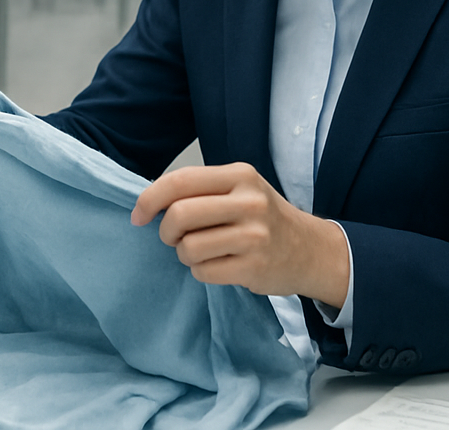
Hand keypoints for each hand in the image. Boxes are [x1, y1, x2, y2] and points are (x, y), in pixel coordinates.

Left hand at [131, 163, 349, 306]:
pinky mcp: (254, 267)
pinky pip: (203, 272)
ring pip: (188, 247)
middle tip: (173, 237)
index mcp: (239, 175)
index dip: (150, 199)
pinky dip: (201, 271)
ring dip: (185, 254)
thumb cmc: (264, 217)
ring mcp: (254, 236)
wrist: (309, 249)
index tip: (139, 215)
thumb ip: (200, 191)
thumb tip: (148, 205)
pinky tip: (218, 265)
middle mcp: (248, 202)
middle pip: (179, 215)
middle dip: (166, 231)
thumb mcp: (239, 189)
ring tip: (202, 252)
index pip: (180, 181)